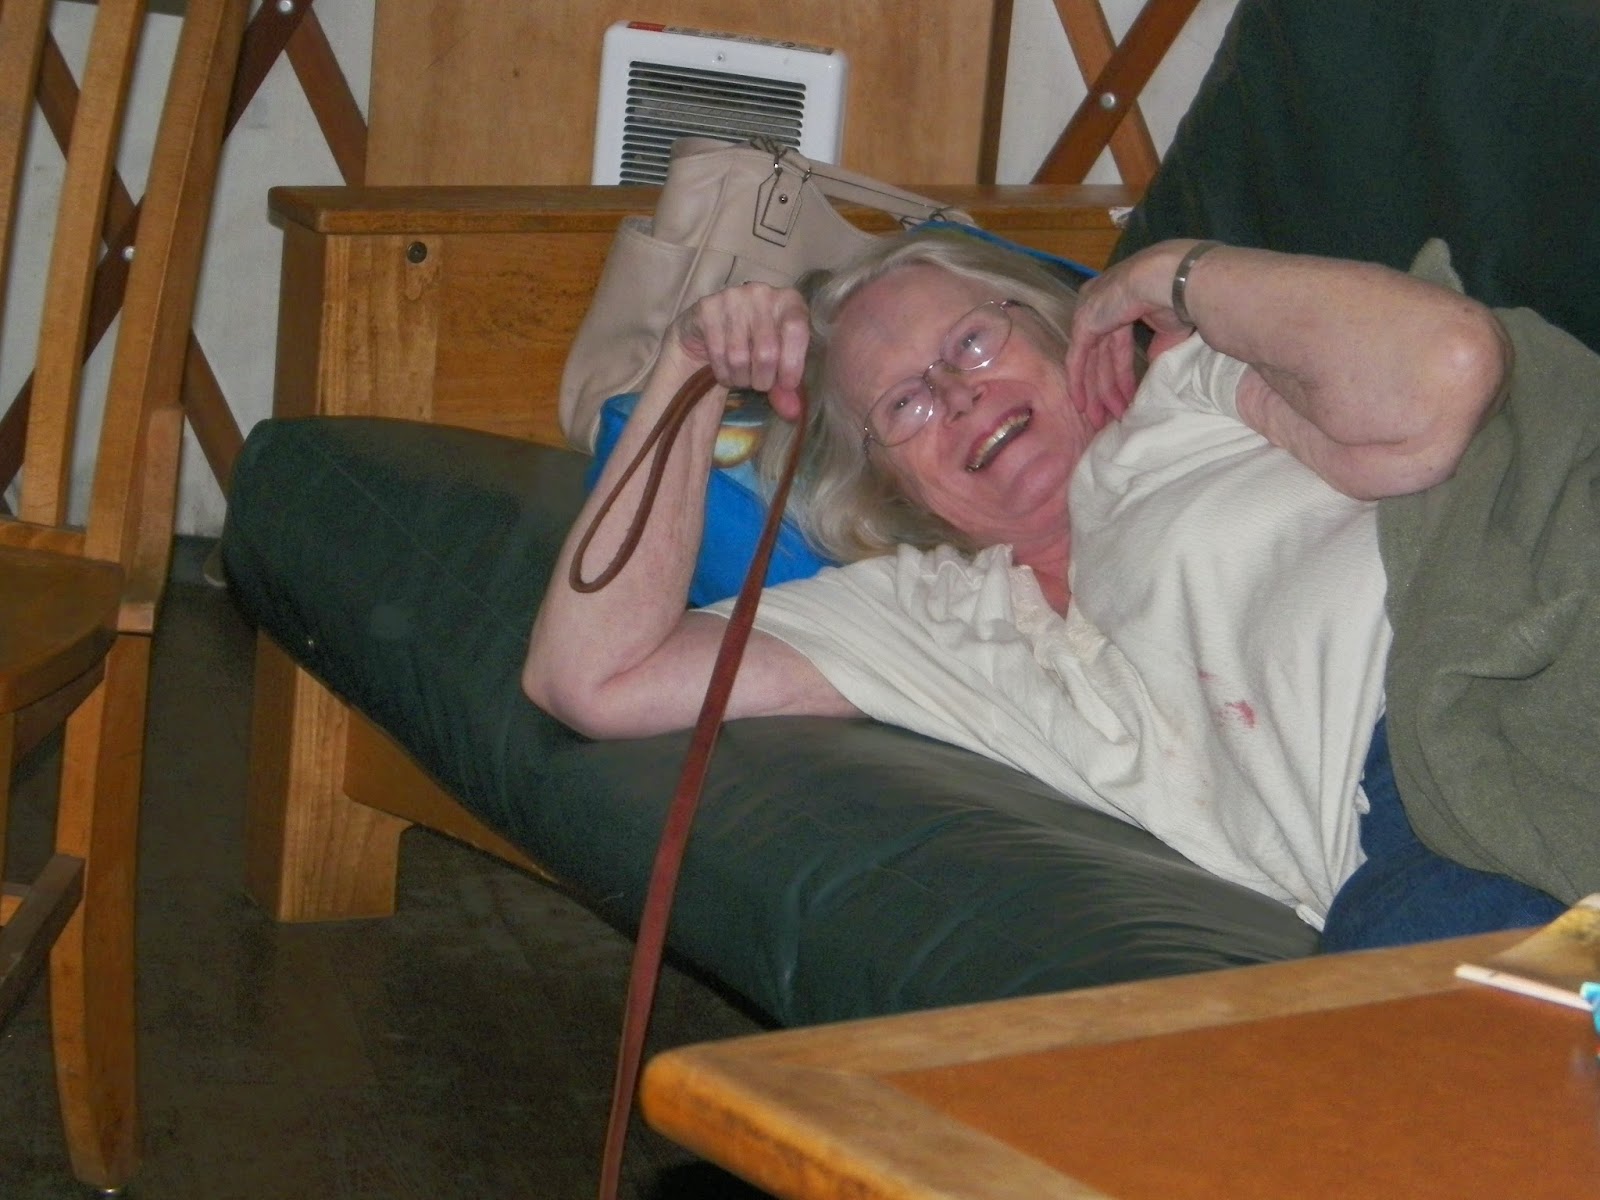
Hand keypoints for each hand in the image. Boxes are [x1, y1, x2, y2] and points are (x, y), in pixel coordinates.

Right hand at [669, 283, 811, 420]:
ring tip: (741, 376)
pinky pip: (717, 354)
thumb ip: (786, 388)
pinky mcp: (707, 306)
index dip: (792, 364)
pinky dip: (722, 373)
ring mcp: (733, 296)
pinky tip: (724, 370)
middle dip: (762, 380)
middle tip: (759, 383)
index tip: (787, 385)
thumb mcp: (777, 366)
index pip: (796, 330)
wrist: (709, 334)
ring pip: (739, 357)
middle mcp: (762, 292)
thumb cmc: (753, 348)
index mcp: (789, 301)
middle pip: (766, 352)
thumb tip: (794, 413)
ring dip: (740, 379)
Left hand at [1064, 241, 1208, 423]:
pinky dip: (1078, 382)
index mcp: (1122, 303)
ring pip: (1090, 362)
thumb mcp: (1170, 332)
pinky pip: (1077, 359)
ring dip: (1096, 393)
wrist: (1174, 280)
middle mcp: (1101, 306)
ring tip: (1101, 420)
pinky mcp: (1084, 322)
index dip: (1121, 375)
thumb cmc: (1180, 300)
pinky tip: (1082, 405)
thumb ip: (1158, 350)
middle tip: (1108, 418)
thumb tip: (1155, 367)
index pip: (1116, 346)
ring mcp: (1090, 312)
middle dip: (1105, 390)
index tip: (1126, 400)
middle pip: (1101, 357)